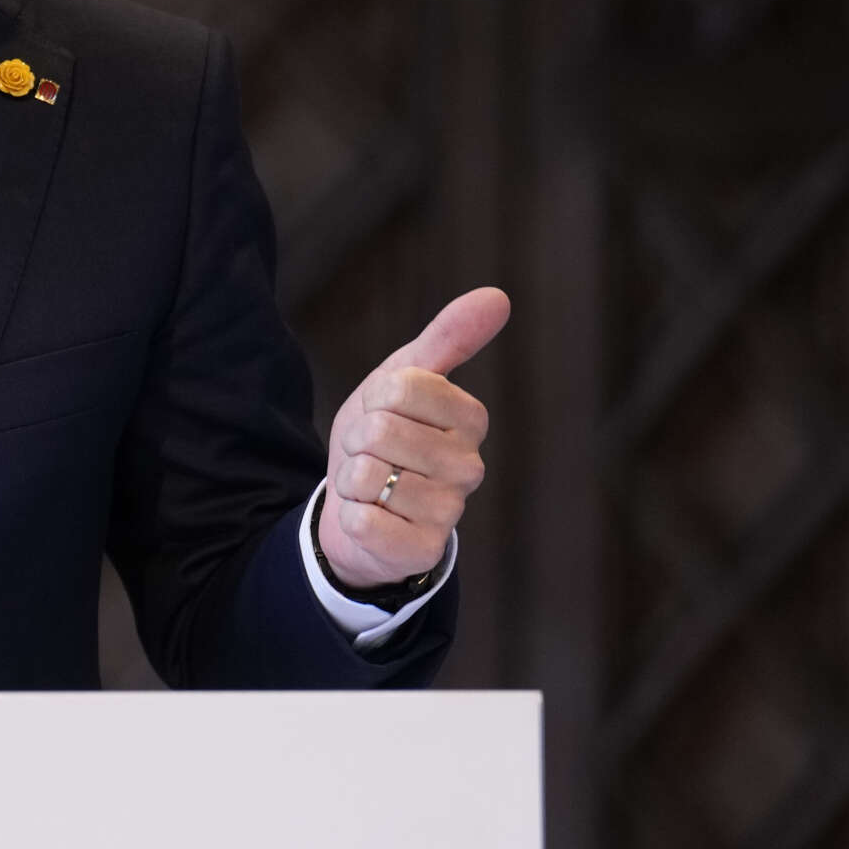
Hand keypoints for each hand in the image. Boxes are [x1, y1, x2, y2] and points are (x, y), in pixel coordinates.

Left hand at [319, 287, 508, 590]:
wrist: (358, 505)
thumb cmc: (384, 437)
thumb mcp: (402, 379)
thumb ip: (447, 338)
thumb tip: (497, 296)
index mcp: (469, 418)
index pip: (403, 385)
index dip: (375, 398)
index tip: (383, 412)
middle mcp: (469, 466)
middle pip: (382, 430)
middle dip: (358, 440)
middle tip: (373, 454)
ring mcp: (449, 511)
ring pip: (369, 474)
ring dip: (352, 479)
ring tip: (372, 486)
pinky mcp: (423, 551)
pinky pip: (363, 520)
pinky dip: (351, 516)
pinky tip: (371, 517)